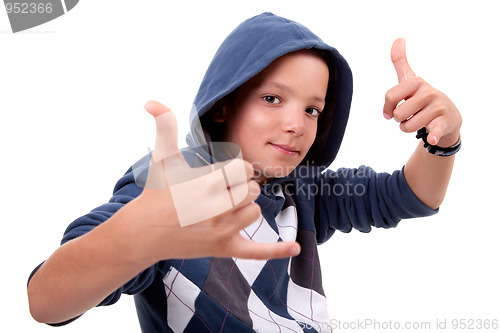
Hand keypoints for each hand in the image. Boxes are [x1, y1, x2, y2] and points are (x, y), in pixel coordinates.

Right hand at [130, 101, 300, 261]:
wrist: (143, 233)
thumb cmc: (156, 193)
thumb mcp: (162, 159)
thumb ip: (165, 128)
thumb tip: (152, 101)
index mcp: (206, 185)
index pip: (244, 170)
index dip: (235, 169)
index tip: (220, 174)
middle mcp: (216, 210)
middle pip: (252, 190)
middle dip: (240, 187)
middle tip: (220, 191)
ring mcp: (221, 232)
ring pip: (254, 213)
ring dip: (243, 208)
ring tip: (222, 208)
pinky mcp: (223, 249)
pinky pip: (256, 251)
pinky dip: (276, 250)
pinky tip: (295, 248)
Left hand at [383, 39, 461, 146]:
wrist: (447, 115)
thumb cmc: (422, 97)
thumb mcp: (410, 79)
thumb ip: (400, 61)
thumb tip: (398, 39)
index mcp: (416, 82)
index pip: (390, 96)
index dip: (387, 107)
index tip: (391, 109)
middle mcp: (428, 92)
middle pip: (398, 114)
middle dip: (399, 119)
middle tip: (409, 115)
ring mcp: (437, 107)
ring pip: (407, 126)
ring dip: (407, 128)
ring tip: (417, 121)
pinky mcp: (443, 122)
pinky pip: (434, 130)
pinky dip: (433, 135)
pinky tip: (432, 136)